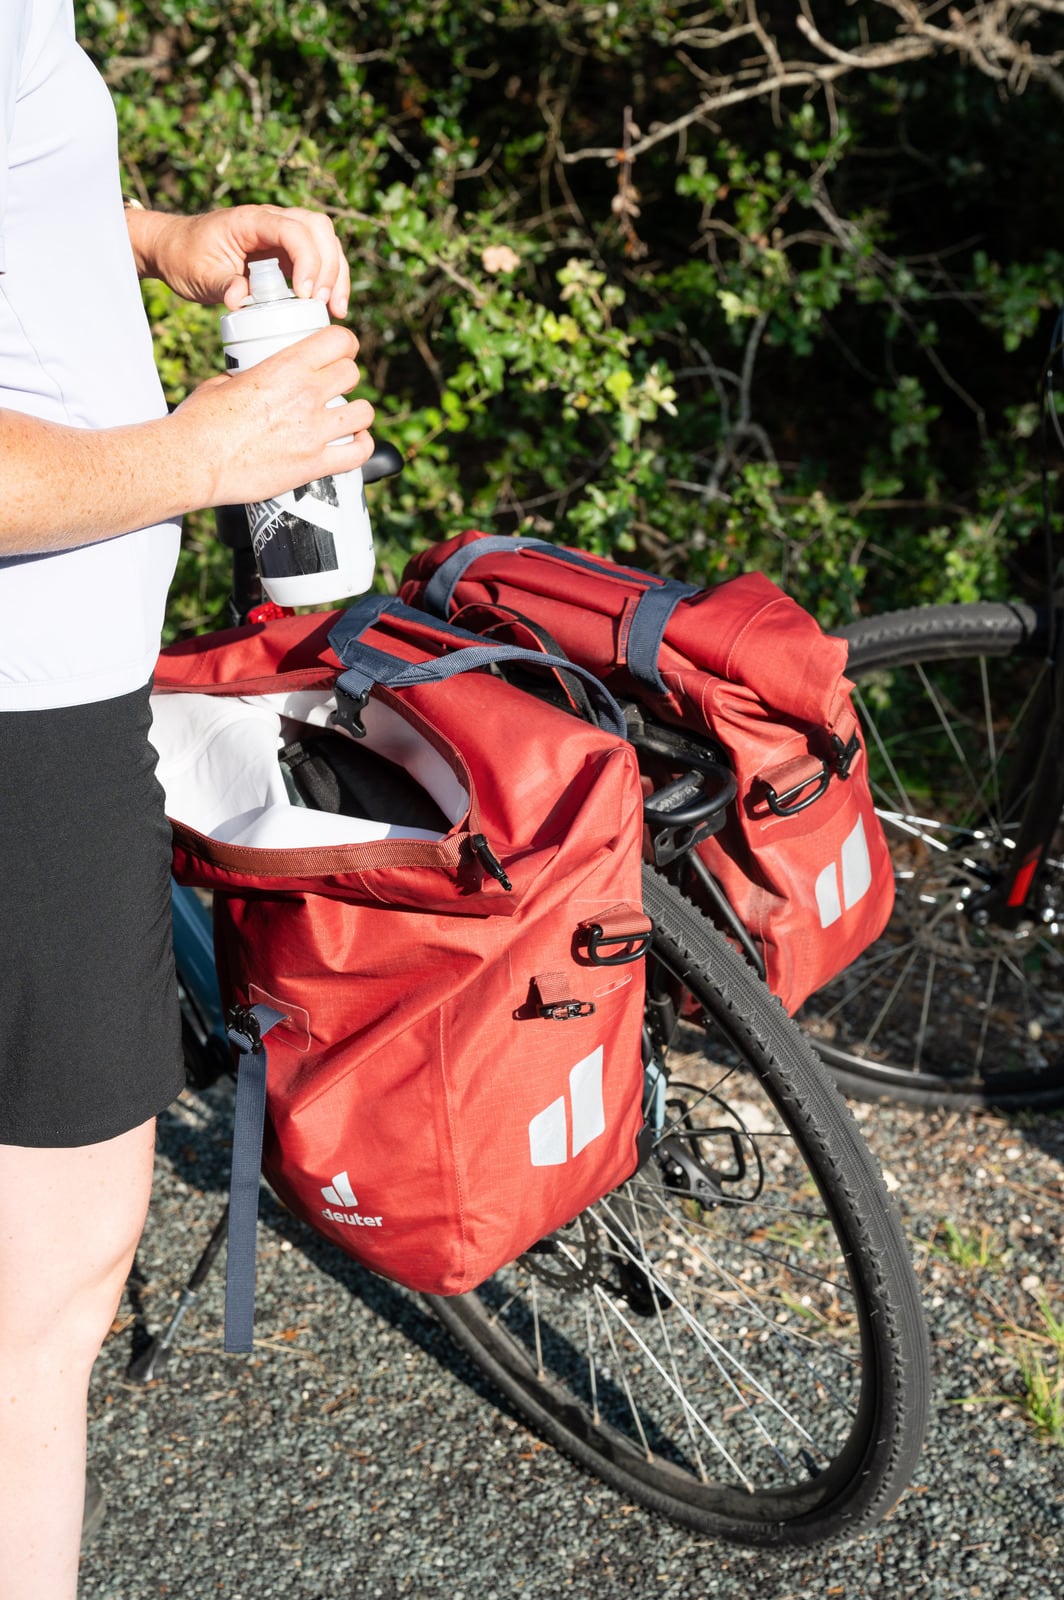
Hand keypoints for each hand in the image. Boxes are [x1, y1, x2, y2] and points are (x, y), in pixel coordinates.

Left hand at [128, 204, 350, 317]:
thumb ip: (222, 286)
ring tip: (335, 310)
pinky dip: (330, 281)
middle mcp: (271, 220)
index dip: (307, 260)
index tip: (305, 295)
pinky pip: (318, 259)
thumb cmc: (184, 257)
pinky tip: (330, 307)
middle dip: (329, 266)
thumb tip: (240, 300)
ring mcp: (281, 234)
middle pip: (318, 229)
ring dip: (337, 274)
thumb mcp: (198, 274)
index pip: (293, 229)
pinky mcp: (286, 252)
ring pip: (325, 241)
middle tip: (323, 304)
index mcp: (250, 220)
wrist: (174, 248)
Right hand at [170, 324, 374, 507]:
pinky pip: (358, 453)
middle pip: (352, 373)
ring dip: (356, 413)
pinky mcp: (313, 465)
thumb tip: (253, 378)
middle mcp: (305, 395)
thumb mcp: (223, 381)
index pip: (338, 340)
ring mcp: (313, 432)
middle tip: (335, 387)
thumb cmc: (200, 421)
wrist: (193, 462)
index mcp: (284, 367)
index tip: (340, 350)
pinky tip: (355, 442)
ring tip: (345, 417)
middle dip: (345, 377)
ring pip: (364, 412)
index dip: (344, 343)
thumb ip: (249, 375)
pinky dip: (362, 446)